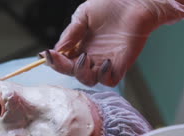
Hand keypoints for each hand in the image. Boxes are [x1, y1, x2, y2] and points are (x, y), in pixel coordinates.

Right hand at [42, 0, 183, 86]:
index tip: (48, 54)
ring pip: (88, 80)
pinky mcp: (121, 65)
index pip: (63, 60)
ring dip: (83, 73)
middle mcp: (92, 56)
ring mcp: (106, 62)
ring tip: (85, 57)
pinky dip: (103, 76)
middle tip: (64, 57)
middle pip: (73, 73)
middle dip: (64, 68)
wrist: (135, 1)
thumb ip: (71, 33)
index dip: (54, 61)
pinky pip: (109, 80)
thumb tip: (57, 49)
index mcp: (80, 46)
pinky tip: (105, 62)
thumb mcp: (84, 15)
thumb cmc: (111, 4)